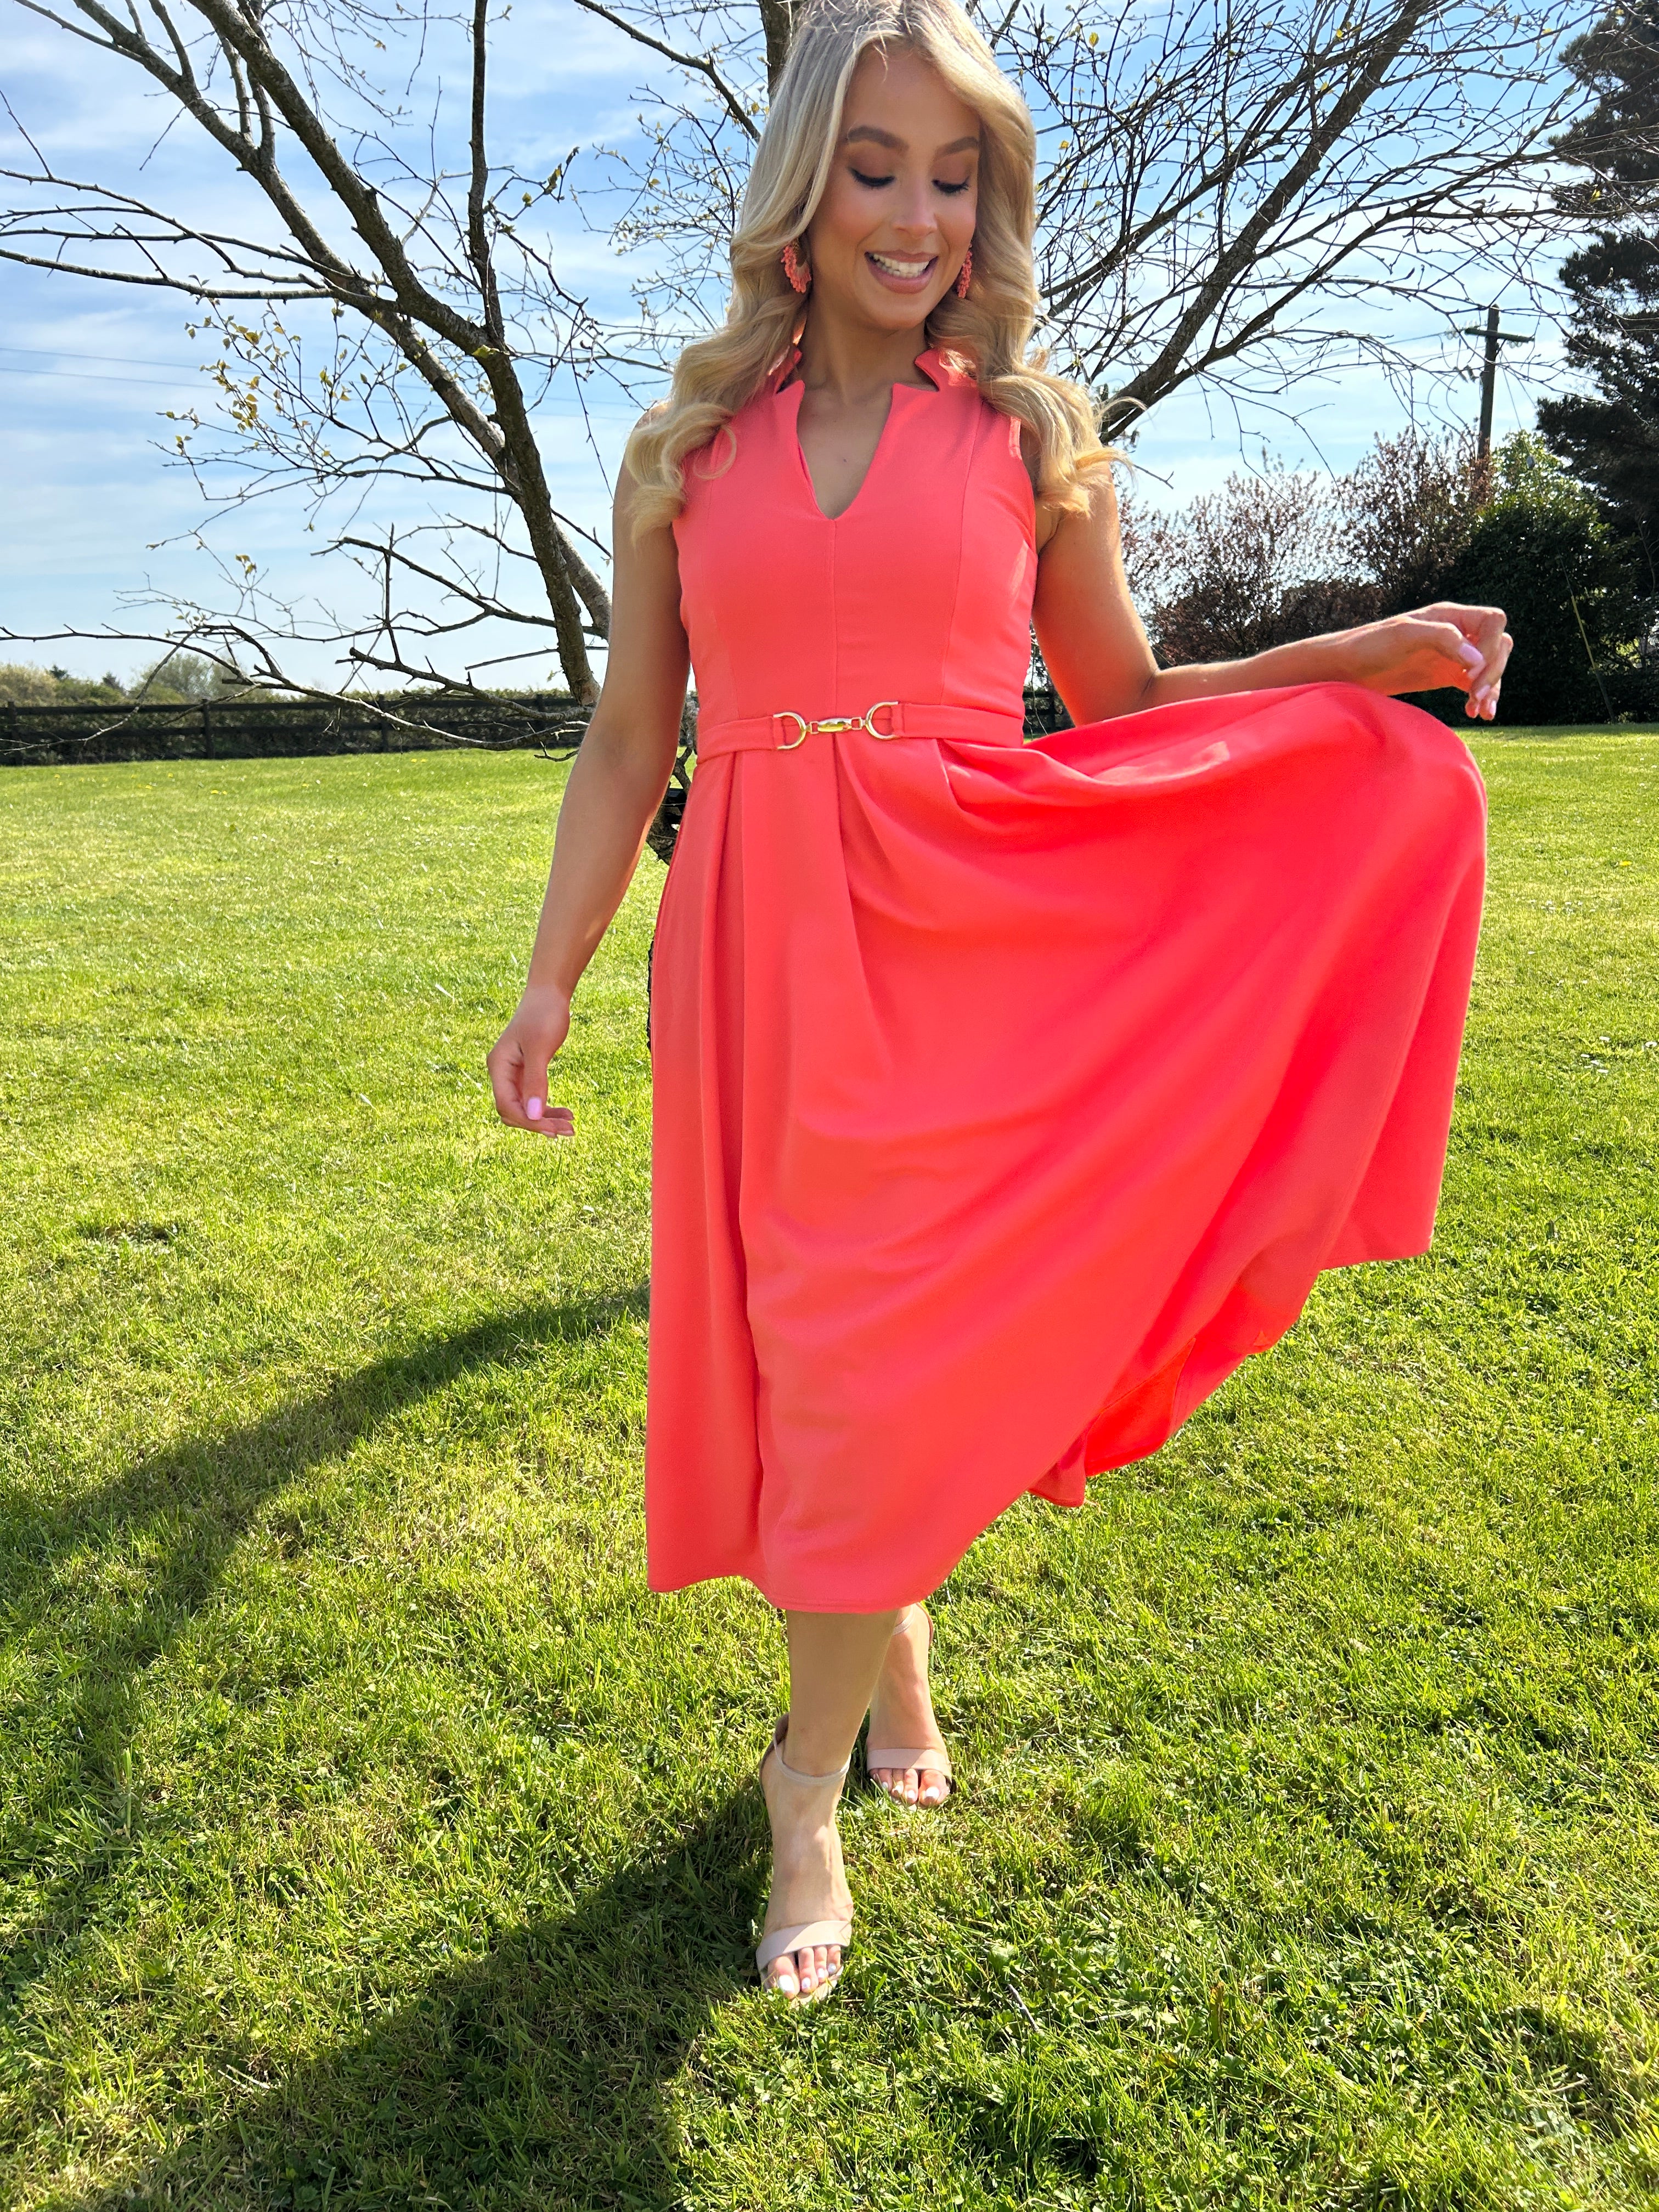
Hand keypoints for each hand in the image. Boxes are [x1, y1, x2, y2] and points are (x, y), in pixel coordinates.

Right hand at [486, 982, 574, 1137]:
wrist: (549, 993)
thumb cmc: (543, 1015)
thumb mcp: (540, 1048)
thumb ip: (535, 1082)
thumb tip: (532, 1115)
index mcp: (498, 1066)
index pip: (506, 1106)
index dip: (528, 1121)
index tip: (554, 1129)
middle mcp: (502, 1072)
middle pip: (514, 1112)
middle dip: (539, 1124)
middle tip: (568, 1131)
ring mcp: (513, 1074)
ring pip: (524, 1108)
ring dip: (545, 1119)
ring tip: (571, 1128)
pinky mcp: (525, 1072)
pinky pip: (533, 1099)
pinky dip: (548, 1108)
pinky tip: (567, 1114)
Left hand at [1338, 602, 1511, 721]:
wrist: (1347, 669)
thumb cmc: (1371, 645)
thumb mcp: (1404, 636)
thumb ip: (1443, 639)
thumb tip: (1477, 660)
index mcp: (1449, 616)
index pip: (1493, 621)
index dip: (1491, 645)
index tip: (1471, 670)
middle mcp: (1456, 633)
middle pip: (1498, 645)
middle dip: (1494, 670)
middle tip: (1477, 695)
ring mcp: (1452, 655)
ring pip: (1489, 667)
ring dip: (1492, 688)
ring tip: (1481, 711)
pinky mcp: (1445, 676)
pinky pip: (1474, 685)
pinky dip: (1481, 698)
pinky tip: (1474, 713)